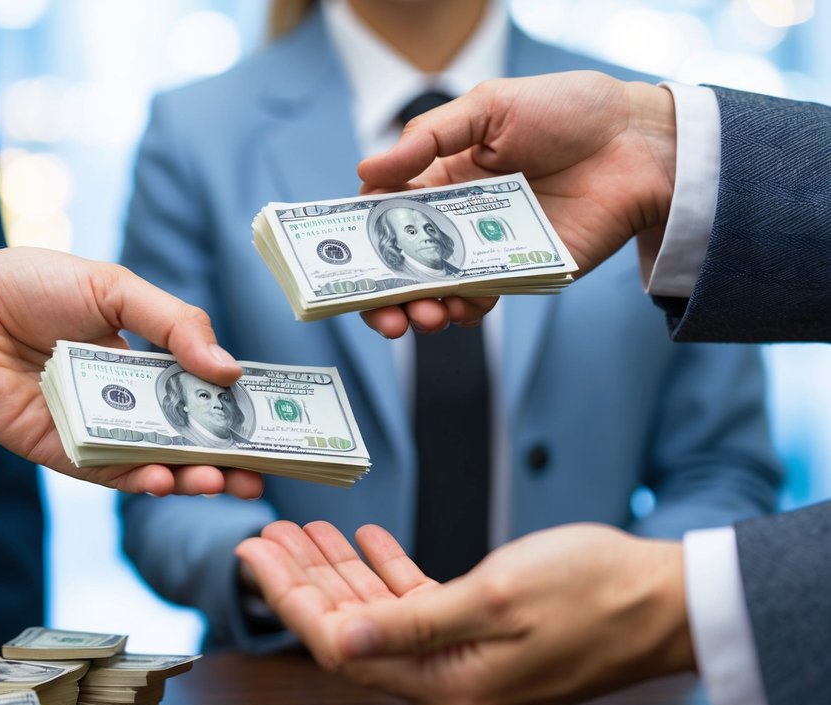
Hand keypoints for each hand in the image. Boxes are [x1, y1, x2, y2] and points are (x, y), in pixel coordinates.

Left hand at [0, 246, 263, 497]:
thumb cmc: (34, 284)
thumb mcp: (116, 290)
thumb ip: (176, 324)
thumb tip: (230, 370)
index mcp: (143, 361)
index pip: (200, 396)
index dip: (235, 416)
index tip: (272, 432)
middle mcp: (123, 401)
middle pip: (183, 440)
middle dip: (222, 461)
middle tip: (257, 477)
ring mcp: (92, 429)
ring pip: (150, 463)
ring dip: (187, 476)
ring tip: (218, 480)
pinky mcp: (58, 450)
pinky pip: (104, 472)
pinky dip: (136, 479)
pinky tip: (163, 479)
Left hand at [236, 520, 694, 704]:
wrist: (670, 604)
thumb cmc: (595, 593)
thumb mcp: (496, 597)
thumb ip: (411, 622)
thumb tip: (338, 641)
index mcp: (447, 686)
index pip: (340, 647)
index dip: (291, 600)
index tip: (255, 555)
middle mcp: (449, 686)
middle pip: (353, 632)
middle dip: (306, 581)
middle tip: (270, 535)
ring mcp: (466, 665)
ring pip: (382, 617)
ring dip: (343, 573)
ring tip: (307, 530)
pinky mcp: (484, 641)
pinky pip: (420, 609)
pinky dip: (391, 574)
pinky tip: (367, 543)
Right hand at [355, 71, 677, 335]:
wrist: (640, 144)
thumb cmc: (567, 112)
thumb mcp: (489, 106)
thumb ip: (427, 139)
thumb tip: (365, 171)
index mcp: (439, 175)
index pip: (382, 213)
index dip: (359, 238)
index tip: (344, 261)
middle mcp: (454, 217)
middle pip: (401, 263)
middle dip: (382, 294)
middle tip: (383, 315)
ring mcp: (485, 248)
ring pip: (435, 289)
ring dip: (419, 310)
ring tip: (423, 317)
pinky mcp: (520, 271)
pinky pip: (481, 300)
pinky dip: (464, 312)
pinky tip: (460, 310)